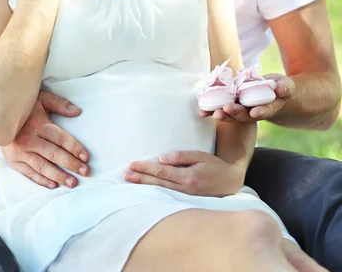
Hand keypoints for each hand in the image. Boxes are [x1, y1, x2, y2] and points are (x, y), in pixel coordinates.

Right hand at [1, 90, 89, 188]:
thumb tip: (77, 112)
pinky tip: (54, 185)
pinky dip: (41, 180)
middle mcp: (29, 140)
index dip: (74, 148)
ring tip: (73, 183)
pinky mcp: (13, 161)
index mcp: (38, 124)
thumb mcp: (42, 99)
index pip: (60, 138)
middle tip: (85, 172)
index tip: (86, 157)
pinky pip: (29, 173)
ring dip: (58, 176)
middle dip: (71, 164)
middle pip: (53, 154)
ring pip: (42, 167)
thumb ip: (59, 104)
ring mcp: (20, 152)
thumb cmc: (25, 107)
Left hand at [125, 150, 244, 196]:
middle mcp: (185, 189)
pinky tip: (146, 192)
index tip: (132, 164)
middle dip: (140, 179)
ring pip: (160, 192)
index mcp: (187, 177)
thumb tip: (161, 159)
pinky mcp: (187, 201)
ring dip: (144, 186)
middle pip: (157, 184)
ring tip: (130, 182)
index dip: (145, 168)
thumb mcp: (200, 156)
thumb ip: (181, 156)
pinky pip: (167, 197)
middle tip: (125, 175)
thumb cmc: (215, 166)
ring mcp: (185, 198)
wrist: (231, 182)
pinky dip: (154, 193)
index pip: (161, 172)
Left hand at [199, 74, 295, 122]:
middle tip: (226, 109)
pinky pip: (219, 107)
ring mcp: (240, 109)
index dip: (260, 112)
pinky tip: (201, 112)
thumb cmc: (280, 89)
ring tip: (212, 113)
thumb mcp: (286, 86)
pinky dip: (210, 110)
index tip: (255, 112)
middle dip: (234, 113)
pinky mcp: (230, 103)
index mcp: (267, 108)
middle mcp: (252, 112)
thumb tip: (280, 88)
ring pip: (230, 114)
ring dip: (221, 114)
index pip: (264, 111)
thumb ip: (285, 88)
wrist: (270, 91)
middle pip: (243, 115)